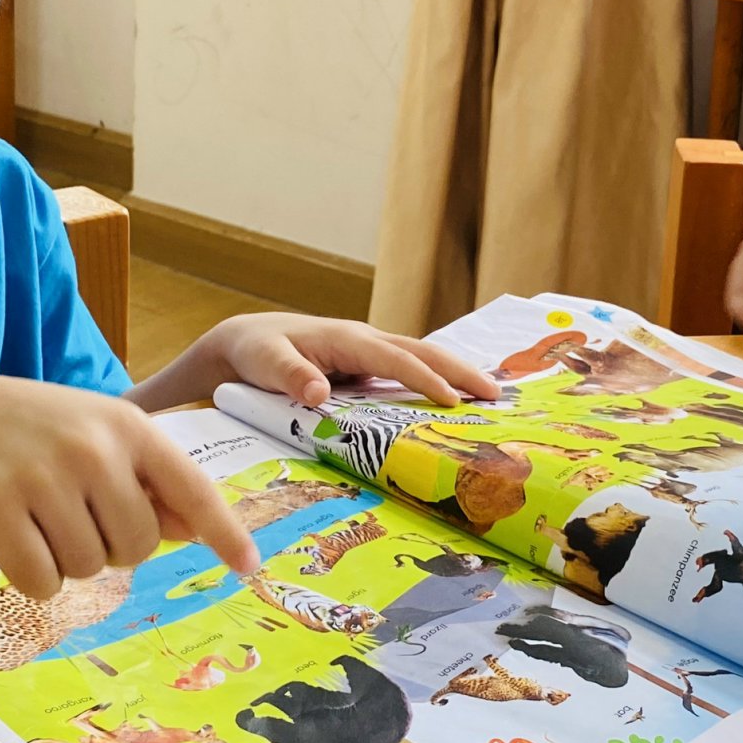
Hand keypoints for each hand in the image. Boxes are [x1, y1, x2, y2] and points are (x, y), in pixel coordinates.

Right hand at [0, 375, 258, 597]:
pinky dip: (34, 577)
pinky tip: (17, 538)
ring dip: (70, 560)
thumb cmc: (44, 432)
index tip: (250, 566)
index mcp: (130, 427)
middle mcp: (92, 448)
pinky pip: (42, 582)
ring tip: (44, 516)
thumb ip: (150, 481)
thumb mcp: (103, 436)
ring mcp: (42, 476)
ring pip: (90, 568)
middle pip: (137, 546)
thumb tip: (197, 530)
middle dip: (114, 547)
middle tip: (79, 514)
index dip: (225, 532)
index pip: (192, 488)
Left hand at [204, 313, 500, 408]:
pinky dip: (437, 383)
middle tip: (496, 396)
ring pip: (422, 360)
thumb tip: (319, 392)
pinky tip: (457, 404)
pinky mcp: (368, 369)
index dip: (426, 379)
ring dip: (456, 375)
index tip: (454, 402)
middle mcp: (366, 341)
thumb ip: (291, 376)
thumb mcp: (265, 363)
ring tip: (492, 398)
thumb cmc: (255, 351)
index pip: (396, 358)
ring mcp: (370, 354)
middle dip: (460, 371)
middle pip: (423, 352)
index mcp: (348, 338)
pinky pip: (410, 374)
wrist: (246, 343)